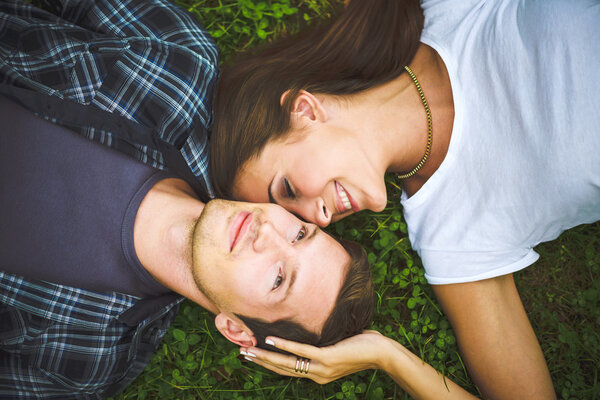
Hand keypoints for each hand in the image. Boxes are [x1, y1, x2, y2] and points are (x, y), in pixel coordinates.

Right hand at [239, 330, 388, 383]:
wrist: (383, 354)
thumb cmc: (362, 345)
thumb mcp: (337, 346)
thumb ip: (323, 344)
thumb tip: (311, 328)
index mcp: (318, 374)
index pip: (287, 370)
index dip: (269, 364)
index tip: (252, 355)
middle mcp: (317, 375)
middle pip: (282, 369)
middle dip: (260, 361)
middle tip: (241, 353)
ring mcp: (321, 369)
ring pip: (287, 363)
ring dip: (265, 356)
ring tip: (249, 350)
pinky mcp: (327, 359)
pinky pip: (302, 352)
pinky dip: (284, 346)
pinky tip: (270, 341)